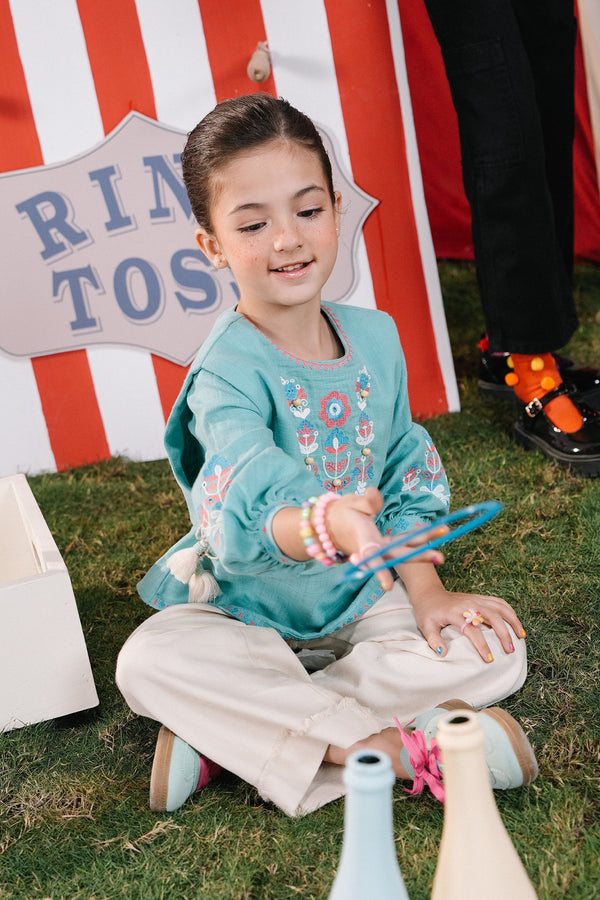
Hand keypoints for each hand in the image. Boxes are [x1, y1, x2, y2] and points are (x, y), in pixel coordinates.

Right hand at [327, 488, 445, 590]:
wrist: (332, 524)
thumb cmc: (341, 513)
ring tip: (445, 540)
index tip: (388, 587)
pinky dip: (418, 539)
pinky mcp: (385, 546)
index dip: (379, 571)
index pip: (372, 556)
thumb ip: (365, 501)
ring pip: (404, 550)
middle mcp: (374, 548)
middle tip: (441, 558)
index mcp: (363, 540)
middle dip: (420, 556)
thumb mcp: (350, 503)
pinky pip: (403, 543)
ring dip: (425, 548)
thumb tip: (375, 492)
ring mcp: (381, 549)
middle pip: (399, 555)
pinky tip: (435, 532)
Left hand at [409, 584, 525, 661]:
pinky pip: (499, 602)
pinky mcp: (480, 598)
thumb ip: (434, 640)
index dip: (482, 644)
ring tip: (521, 636)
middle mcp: (468, 604)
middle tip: (510, 650)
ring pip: (500, 607)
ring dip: (513, 621)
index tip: (489, 659)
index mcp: (455, 612)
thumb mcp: (426, 626)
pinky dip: (510, 612)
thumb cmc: (428, 612)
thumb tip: (443, 653)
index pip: (472, 629)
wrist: (429, 593)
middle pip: (492, 616)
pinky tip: (516, 623)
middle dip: (503, 634)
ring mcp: (476, 599)